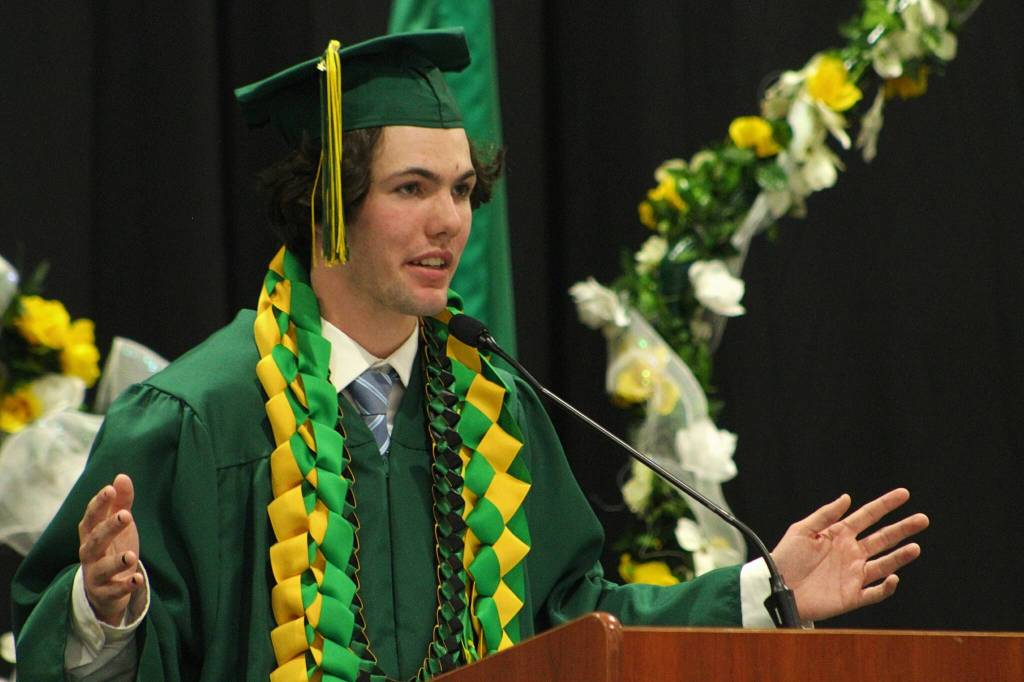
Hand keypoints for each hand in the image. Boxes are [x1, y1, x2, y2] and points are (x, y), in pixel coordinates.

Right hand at [77, 474, 142, 625]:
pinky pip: (114, 591)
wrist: (104, 590)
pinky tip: (138, 579)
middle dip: (109, 528)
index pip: (91, 517)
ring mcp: (95, 575)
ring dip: (116, 561)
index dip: (99, 503)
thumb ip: (121, 503)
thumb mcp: (118, 526)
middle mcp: (89, 554)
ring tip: (131, 556)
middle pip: (95, 540)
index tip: (110, 490)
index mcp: (91, 534)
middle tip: (126, 515)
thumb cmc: (112, 550)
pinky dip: (125, 586)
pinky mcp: (105, 593)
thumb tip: (122, 476)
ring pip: (102, 568)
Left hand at [770, 488, 928, 621]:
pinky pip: (875, 592)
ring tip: (915, 547)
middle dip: (902, 529)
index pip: (868, 516)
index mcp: (839, 534)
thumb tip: (847, 497)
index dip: (885, 505)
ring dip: (900, 556)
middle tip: (922, 519)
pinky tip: (893, 577)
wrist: (776, 587)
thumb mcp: (802, 530)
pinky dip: (887, 586)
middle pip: (883, 538)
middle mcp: (851, 553)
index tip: (904, 494)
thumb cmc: (785, 557)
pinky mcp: (852, 596)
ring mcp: (853, 574)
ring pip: (884, 563)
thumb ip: (825, 515)